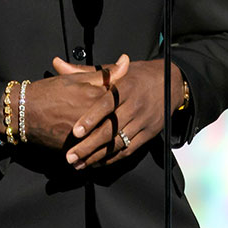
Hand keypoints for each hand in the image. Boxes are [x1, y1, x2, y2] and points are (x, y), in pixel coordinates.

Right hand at [4, 55, 129, 149]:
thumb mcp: (78, 78)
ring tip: (119, 136)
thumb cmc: (49, 92)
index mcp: (95, 98)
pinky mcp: (75, 149)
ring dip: (115, 141)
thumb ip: (105, 73)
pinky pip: (94, 154)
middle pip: (118, 123)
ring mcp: (84, 137)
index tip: (133, 99)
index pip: (122, 100)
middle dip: (126, 122)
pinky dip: (100, 154)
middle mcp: (93, 119)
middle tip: (131, 120)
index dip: (129, 99)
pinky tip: (105, 151)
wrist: (23, 112)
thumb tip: (126, 61)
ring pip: (108, 142)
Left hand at [53, 58, 182, 168]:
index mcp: (125, 87)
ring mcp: (143, 122)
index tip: (75, 131)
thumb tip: (57, 63)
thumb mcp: (113, 69)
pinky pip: (128, 150)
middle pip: (110, 129)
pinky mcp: (148, 135)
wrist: (171, 83)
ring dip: (97, 156)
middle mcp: (135, 105)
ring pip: (118, 143)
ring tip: (79, 164)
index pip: (106, 104)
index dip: (90, 118)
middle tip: (70, 156)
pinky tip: (96, 163)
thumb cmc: (137, 75)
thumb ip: (85, 71)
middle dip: (89, 145)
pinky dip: (112, 159)